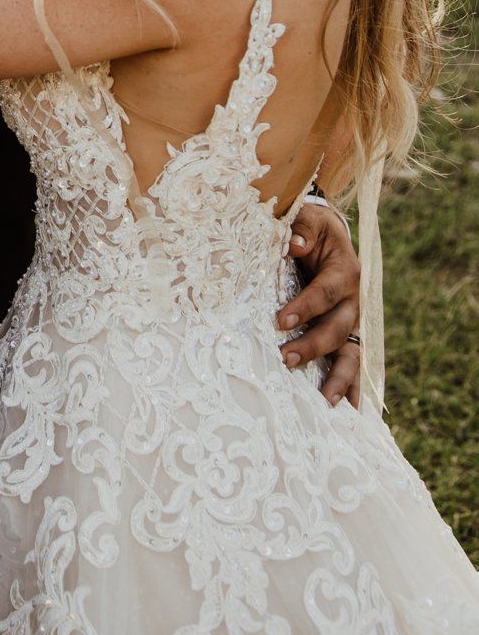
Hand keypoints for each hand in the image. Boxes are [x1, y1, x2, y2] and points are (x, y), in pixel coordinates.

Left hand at [279, 203, 361, 407]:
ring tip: (323, 404)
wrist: (326, 234)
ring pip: (352, 354)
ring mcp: (353, 322)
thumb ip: (301, 227)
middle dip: (313, 346)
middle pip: (339, 328)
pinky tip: (352, 416)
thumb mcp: (307, 218)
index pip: (325, 291)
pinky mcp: (348, 336)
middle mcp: (353, 300)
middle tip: (285, 358)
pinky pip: (354, 366)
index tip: (281, 321)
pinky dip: (354, 390)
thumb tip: (294, 243)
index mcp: (344, 270)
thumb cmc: (311, 227)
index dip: (306, 306)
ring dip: (338, 378)